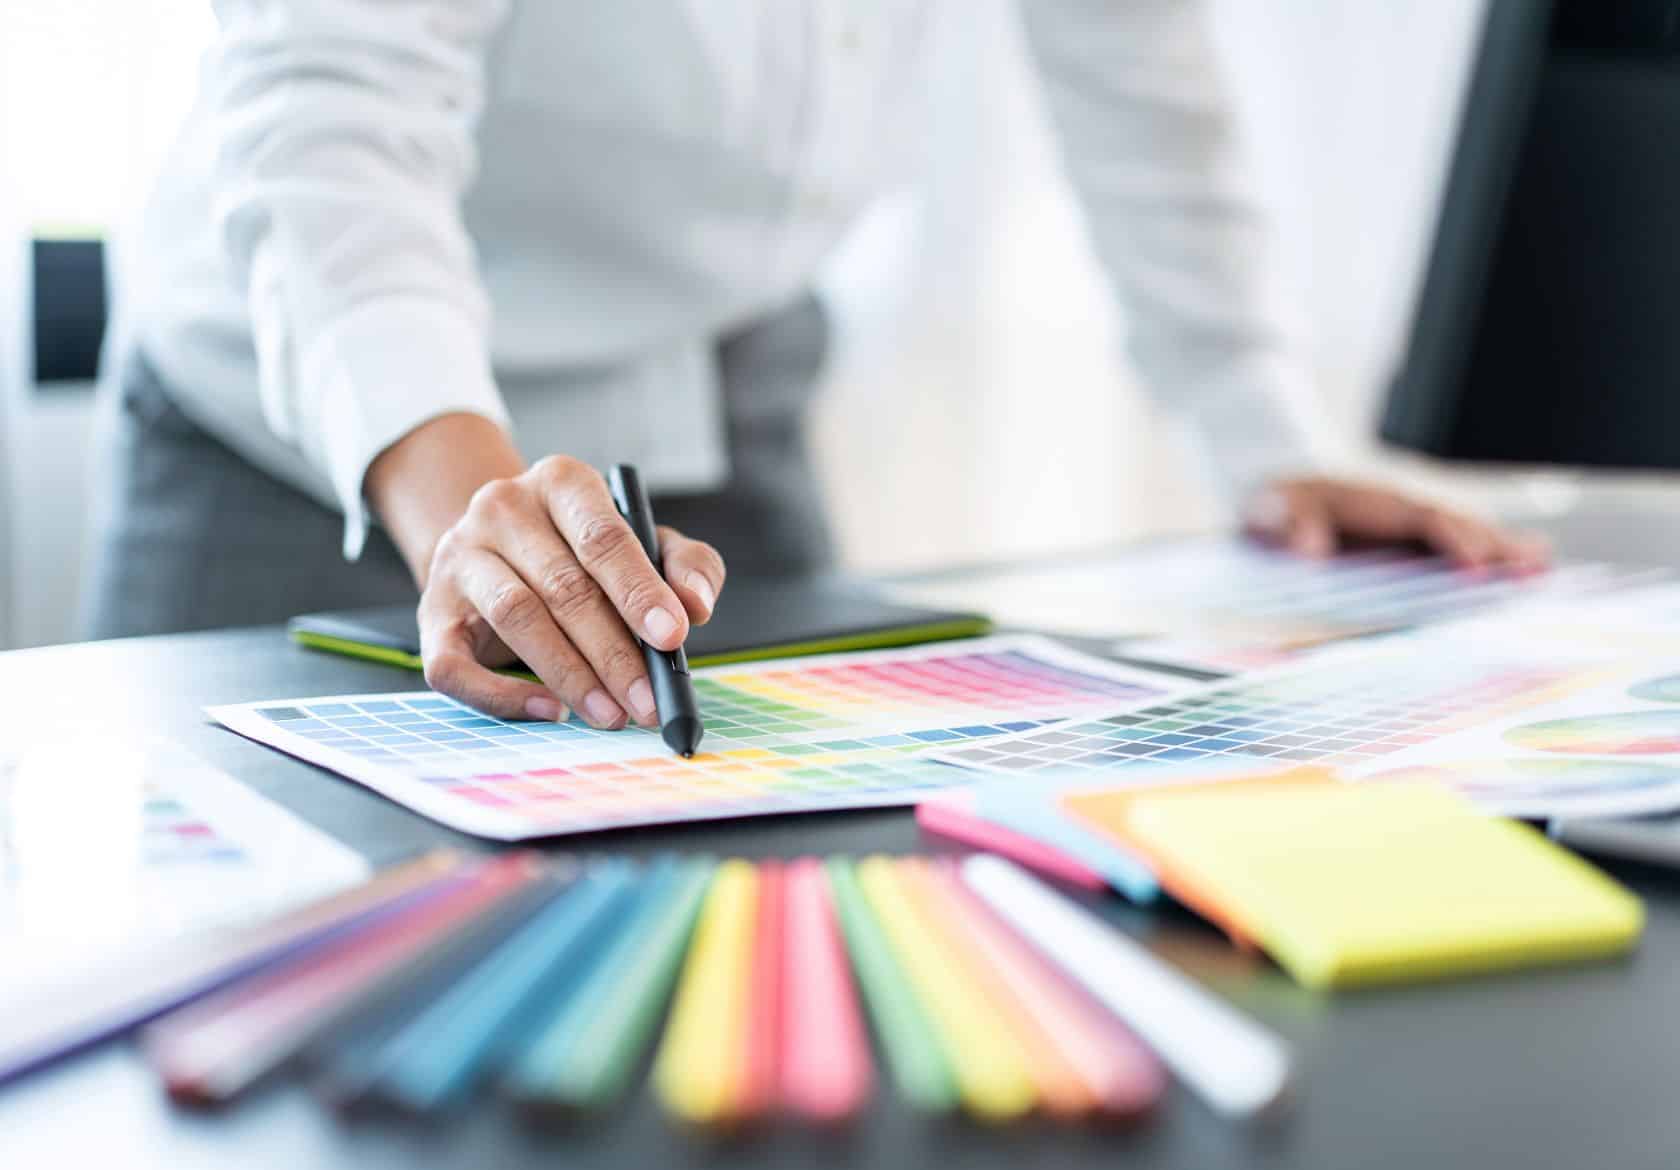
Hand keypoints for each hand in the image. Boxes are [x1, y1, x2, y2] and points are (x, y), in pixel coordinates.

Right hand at [382, 437, 724, 726]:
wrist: (496, 550)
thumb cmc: (583, 551)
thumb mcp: (644, 542)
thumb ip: (683, 565)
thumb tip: (696, 606)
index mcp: (561, 482)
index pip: (601, 536)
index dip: (638, 590)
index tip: (673, 636)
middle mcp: (503, 508)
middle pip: (563, 586)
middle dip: (614, 653)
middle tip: (648, 701)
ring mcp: (460, 558)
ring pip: (518, 618)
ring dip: (570, 675)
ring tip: (612, 715)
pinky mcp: (432, 613)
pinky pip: (456, 664)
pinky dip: (502, 695)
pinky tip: (549, 710)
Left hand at [1243, 476, 1549, 572]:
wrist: (1270, 500)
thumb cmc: (1270, 506)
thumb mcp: (1263, 508)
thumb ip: (1280, 520)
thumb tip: (1307, 547)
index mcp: (1369, 501)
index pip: (1421, 517)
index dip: (1451, 539)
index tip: (1476, 566)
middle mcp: (1399, 510)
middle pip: (1456, 525)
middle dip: (1494, 546)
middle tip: (1531, 570)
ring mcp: (1407, 527)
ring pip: (1463, 536)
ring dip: (1502, 551)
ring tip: (1541, 570)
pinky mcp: (1408, 543)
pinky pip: (1452, 549)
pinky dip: (1490, 557)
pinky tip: (1525, 569)